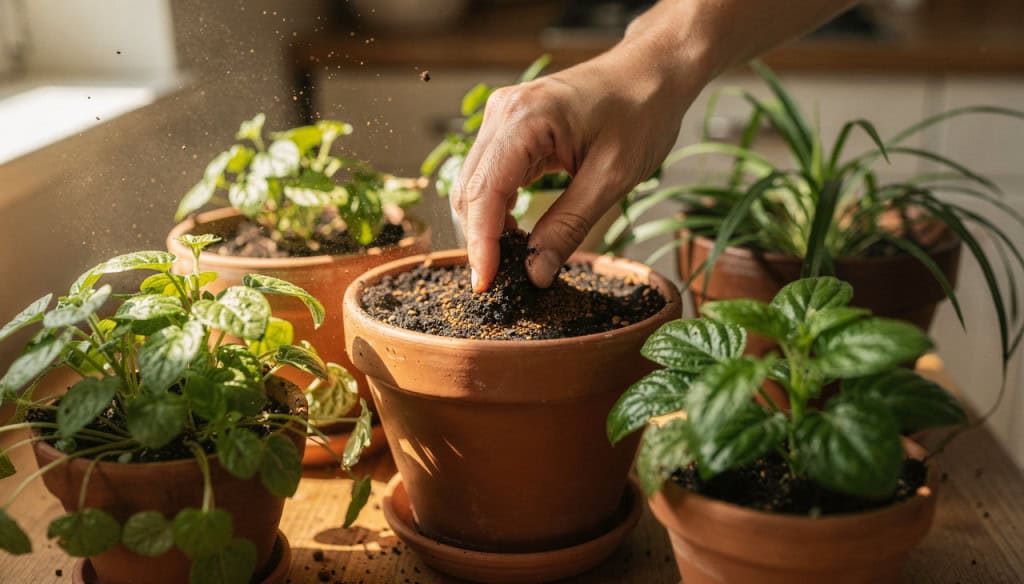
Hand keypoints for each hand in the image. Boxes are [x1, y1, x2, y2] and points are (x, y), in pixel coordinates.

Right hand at [450, 38, 703, 290]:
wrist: (653, 71)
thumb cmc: (641, 113)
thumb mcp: (612, 177)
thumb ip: (569, 225)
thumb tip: (534, 273)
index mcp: (525, 119)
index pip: (483, 192)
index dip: (480, 244)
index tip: (485, 285)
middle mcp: (502, 113)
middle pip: (469, 190)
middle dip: (480, 240)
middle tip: (503, 283)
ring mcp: (502, 116)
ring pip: (473, 185)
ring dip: (486, 226)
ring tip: (513, 260)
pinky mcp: (509, 125)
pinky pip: (489, 174)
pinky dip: (496, 208)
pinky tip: (517, 231)